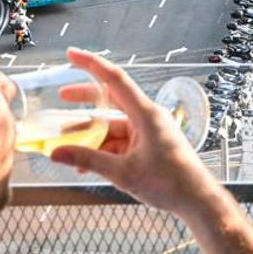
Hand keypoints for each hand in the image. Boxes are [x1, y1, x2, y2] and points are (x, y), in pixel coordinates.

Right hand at [49, 48, 220, 214]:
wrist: (196, 199)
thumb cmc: (169, 183)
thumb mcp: (122, 172)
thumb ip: (87, 160)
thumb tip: (56, 153)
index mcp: (146, 114)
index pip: (115, 80)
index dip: (91, 64)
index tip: (72, 53)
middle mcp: (148, 117)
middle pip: (111, 101)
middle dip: (85, 100)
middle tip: (61, 96)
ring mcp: (150, 131)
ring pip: (113, 126)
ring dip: (91, 135)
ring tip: (64, 143)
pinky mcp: (150, 145)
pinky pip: (121, 142)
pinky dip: (103, 150)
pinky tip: (83, 165)